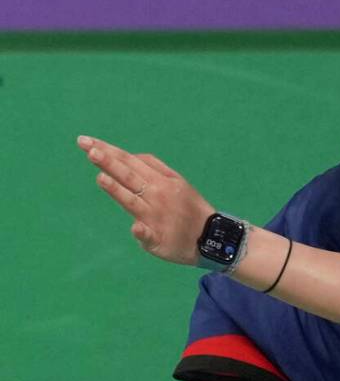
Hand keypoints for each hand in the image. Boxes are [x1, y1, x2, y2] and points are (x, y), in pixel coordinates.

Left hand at [77, 135, 214, 265]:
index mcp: (161, 180)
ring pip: (133, 201)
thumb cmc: (188, 208)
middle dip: (108, 162)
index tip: (88, 142)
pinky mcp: (159, 239)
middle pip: (129, 176)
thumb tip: (131, 156)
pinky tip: (135, 227)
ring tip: (100, 177)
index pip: (130, 162)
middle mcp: (157, 195)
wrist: (210, 237)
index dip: (110, 152)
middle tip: (89, 148)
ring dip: (118, 189)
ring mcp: (157, 217)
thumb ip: (155, 168)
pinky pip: (148, 234)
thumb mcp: (178, 182)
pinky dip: (142, 231)